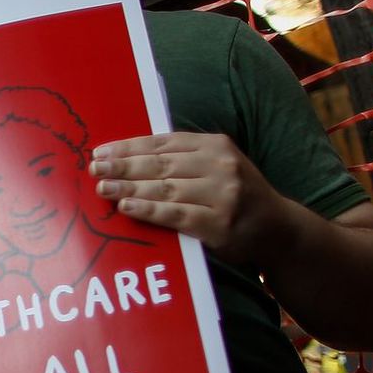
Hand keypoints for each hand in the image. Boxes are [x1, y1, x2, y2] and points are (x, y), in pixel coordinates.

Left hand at [91, 133, 289, 262]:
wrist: (278, 228)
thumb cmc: (237, 193)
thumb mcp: (218, 164)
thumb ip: (182, 158)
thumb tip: (127, 156)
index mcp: (216, 145)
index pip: (163, 143)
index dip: (128, 147)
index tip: (100, 152)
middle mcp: (220, 166)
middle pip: (160, 165)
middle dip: (123, 167)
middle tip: (94, 169)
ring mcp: (221, 196)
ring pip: (164, 189)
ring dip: (128, 189)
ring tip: (102, 188)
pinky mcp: (218, 225)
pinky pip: (175, 216)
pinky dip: (148, 211)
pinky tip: (126, 208)